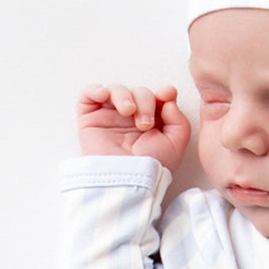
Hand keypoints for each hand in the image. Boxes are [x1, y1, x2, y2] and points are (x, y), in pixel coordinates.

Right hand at [77, 81, 191, 170]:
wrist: (127, 179)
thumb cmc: (150, 167)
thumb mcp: (175, 144)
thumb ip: (178, 119)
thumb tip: (168, 96)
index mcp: (152, 123)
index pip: (157, 98)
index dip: (162, 93)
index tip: (166, 94)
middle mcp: (131, 119)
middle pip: (139, 92)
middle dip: (145, 101)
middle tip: (145, 123)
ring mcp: (110, 117)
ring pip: (116, 90)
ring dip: (124, 95)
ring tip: (128, 111)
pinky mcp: (90, 119)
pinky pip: (89, 94)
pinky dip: (96, 89)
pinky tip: (104, 96)